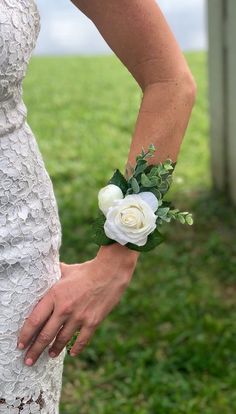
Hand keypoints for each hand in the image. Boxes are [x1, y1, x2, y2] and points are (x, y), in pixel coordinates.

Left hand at [17, 244, 138, 365]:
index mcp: (55, 295)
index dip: (26, 334)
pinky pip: (82, 340)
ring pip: (62, 340)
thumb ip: (54, 275)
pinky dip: (76, 348)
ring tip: (49, 355)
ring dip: (54, 350)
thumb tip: (46, 272)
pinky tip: (71, 353)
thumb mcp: (66, 270)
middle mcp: (65, 309)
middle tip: (28, 360)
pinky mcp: (93, 322)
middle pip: (45, 335)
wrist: (110, 272)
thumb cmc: (87, 270)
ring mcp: (79, 317)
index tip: (21, 344)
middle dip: (35, 350)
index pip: (35, 320)